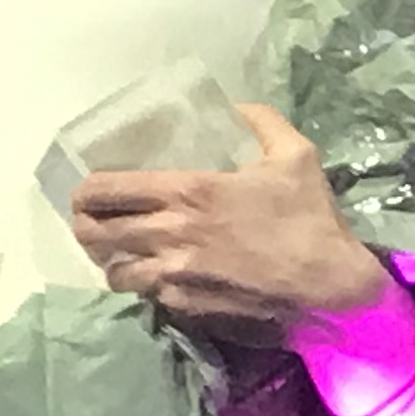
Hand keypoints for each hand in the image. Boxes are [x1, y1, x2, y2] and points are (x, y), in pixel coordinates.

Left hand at [68, 101, 389, 342]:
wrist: (330, 285)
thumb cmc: (310, 218)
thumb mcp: (294, 153)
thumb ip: (260, 121)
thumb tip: (236, 107)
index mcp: (187, 192)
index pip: (107, 190)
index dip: (84, 192)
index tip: (84, 192)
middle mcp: (170, 234)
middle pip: (96, 235)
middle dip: (84, 227)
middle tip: (90, 222)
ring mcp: (175, 276)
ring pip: (114, 273)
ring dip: (110, 261)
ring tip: (119, 253)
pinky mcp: (187, 308)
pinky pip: (148, 296)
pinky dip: (145, 286)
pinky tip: (157, 277)